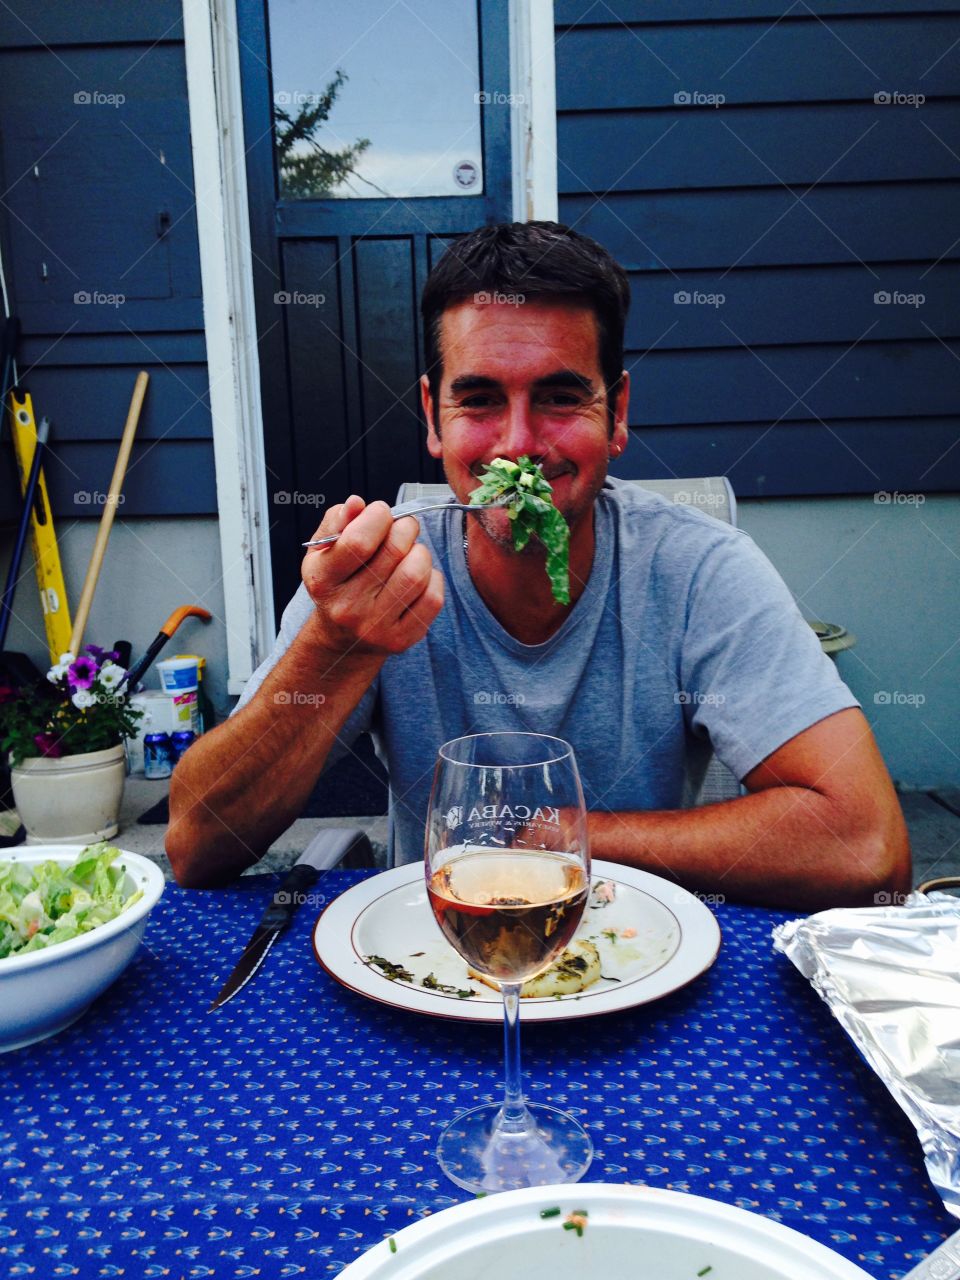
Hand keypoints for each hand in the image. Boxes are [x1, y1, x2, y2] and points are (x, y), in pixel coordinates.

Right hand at [302, 496, 444, 655]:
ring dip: (420, 552)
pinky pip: (433, 597)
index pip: (359, 541)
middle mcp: (347, 607)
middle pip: (394, 552)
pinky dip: (432, 578)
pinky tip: (418, 576)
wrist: (344, 636)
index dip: (378, 516)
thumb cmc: (338, 580)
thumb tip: (357, 503)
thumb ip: (337, 520)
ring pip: (417, 573)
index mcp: (322, 580)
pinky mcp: (401, 640)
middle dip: (405, 528)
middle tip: (402, 529)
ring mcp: (375, 627)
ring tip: (410, 553)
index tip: (380, 513)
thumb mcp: (324, 549)